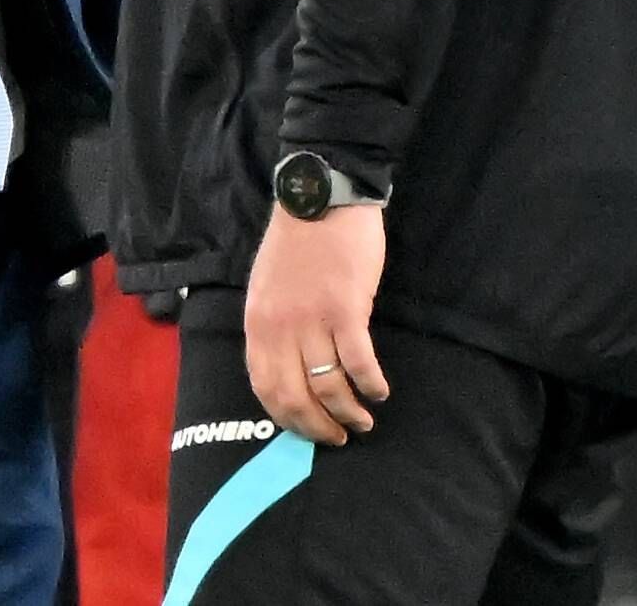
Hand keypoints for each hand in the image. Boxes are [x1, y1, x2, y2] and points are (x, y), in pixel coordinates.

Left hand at [244, 204, 393, 445]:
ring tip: (363, 421)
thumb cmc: (295, 243)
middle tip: (339, 438)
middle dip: (318, 426)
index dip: (287, 418)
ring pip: (328, 386)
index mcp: (257, 322)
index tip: (306, 431)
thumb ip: (271, 327)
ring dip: (349, 412)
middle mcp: (280, 327)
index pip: (265, 387)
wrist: (319, 199)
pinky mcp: (346, 309)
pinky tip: (379, 391)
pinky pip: (358, 362)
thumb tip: (284, 370)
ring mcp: (312, 319)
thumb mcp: (265, 287)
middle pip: (295, 396)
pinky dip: (370, 384)